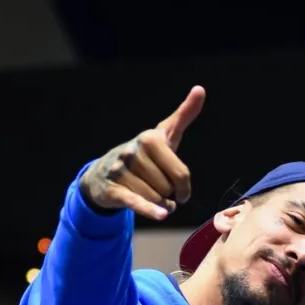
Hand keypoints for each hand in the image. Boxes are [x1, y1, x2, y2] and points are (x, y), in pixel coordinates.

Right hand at [79, 85, 205, 219]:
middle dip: (167, 194)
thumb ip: (184, 115)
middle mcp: (133, 152)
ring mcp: (121, 171)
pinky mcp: (113, 189)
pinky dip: (149, 210)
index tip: (182, 192)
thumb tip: (200, 89)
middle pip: (168, 188)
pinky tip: (161, 215)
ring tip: (153, 200)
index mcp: (149, 139)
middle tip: (159, 191)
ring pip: (155, 198)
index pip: (180, 174)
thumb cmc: (144, 155)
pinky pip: (136, 203)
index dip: (185, 187)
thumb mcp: (164, 134)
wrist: (104, 173)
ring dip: (159, 205)